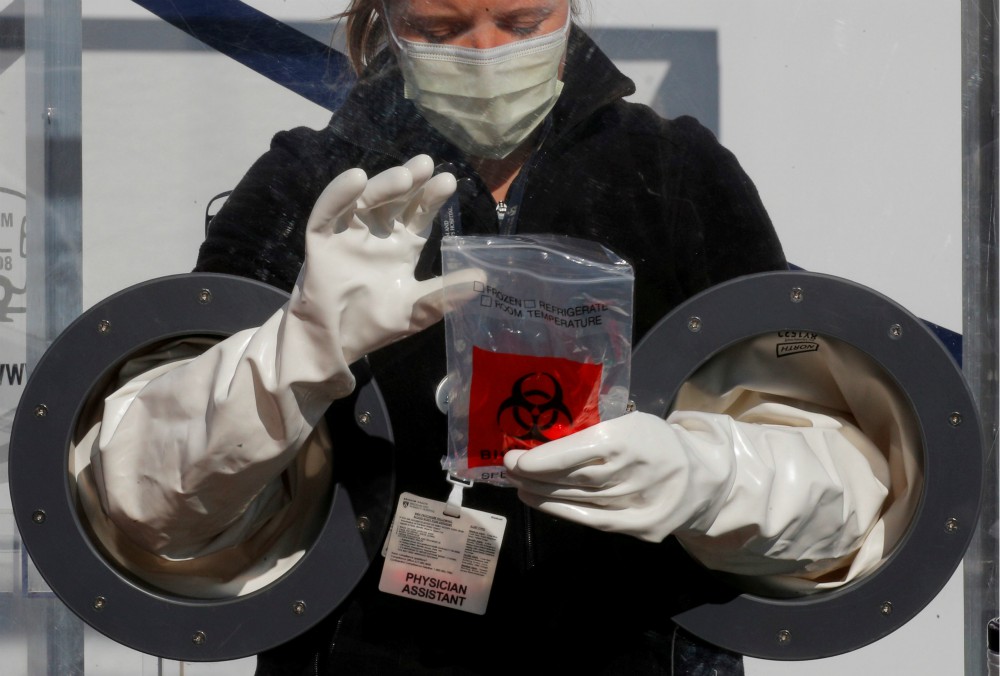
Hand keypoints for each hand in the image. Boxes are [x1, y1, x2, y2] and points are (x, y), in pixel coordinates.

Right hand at [297, 154, 459, 364]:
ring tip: (403, 177)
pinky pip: (327, 213)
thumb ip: (444, 295)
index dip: (432, 198)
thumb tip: (483, 280)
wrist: (334, 345)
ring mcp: (348, 235)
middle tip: (426, 165)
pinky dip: (339, 195)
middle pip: (395, 199)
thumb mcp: (416, 310)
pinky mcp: (321, 241)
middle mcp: (377, 234)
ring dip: (383, 186)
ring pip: (365, 200)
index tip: (448, 182)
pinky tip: (356, 179)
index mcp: (402, 245)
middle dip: (411, 182)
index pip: (419, 214)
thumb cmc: (373, 325)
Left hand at [503, 411, 735, 542]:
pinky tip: (538, 502)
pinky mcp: (642, 527)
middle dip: (535, 475)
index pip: (580, 451)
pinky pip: (593, 520)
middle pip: (575, 478)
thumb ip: (595, 430)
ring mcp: (640, 503)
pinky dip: (561, 511)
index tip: (515, 458)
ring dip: (543, 493)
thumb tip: (542, 440)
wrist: (703, 478)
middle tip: (508, 469)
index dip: (544, 458)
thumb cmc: (655, 443)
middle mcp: (636, 472)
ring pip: (579, 499)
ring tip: (518, 486)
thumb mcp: (631, 422)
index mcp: (633, 437)